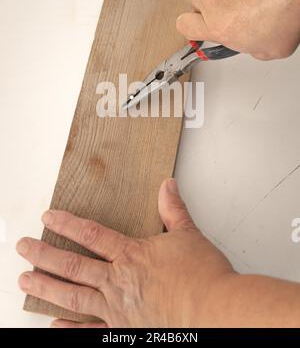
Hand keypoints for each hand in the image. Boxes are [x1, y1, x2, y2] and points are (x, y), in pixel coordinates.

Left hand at [17, 179, 233, 327]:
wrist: (216, 311)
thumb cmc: (203, 276)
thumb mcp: (189, 235)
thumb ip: (173, 209)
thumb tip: (167, 185)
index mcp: (132, 255)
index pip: (91, 234)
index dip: (67, 224)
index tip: (48, 218)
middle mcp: (119, 281)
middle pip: (73, 265)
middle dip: (44, 255)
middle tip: (22, 248)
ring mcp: (118, 309)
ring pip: (73, 296)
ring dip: (46, 287)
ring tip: (25, 281)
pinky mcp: (124, 332)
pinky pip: (90, 331)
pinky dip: (70, 329)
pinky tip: (54, 325)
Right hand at [177, 0, 299, 59]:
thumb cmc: (287, 6)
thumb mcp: (275, 48)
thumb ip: (253, 48)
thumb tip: (255, 44)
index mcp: (219, 26)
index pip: (185, 26)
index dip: (191, 28)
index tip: (200, 29)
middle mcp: (214, 0)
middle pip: (196, 3)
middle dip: (210, 7)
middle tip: (230, 10)